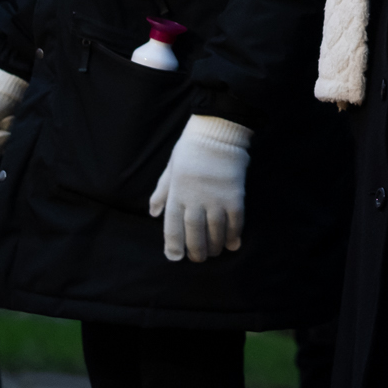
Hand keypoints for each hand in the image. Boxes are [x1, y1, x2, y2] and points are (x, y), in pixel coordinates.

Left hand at [148, 115, 251, 261]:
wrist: (218, 129)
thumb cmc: (191, 148)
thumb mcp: (171, 168)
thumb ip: (162, 192)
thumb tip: (152, 213)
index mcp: (177, 192)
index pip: (172, 227)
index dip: (173, 246)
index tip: (175, 257)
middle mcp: (195, 199)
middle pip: (195, 233)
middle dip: (196, 250)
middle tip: (199, 258)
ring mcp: (216, 198)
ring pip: (215, 231)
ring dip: (215, 246)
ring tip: (214, 252)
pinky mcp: (235, 195)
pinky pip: (235, 221)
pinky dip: (234, 234)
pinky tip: (233, 243)